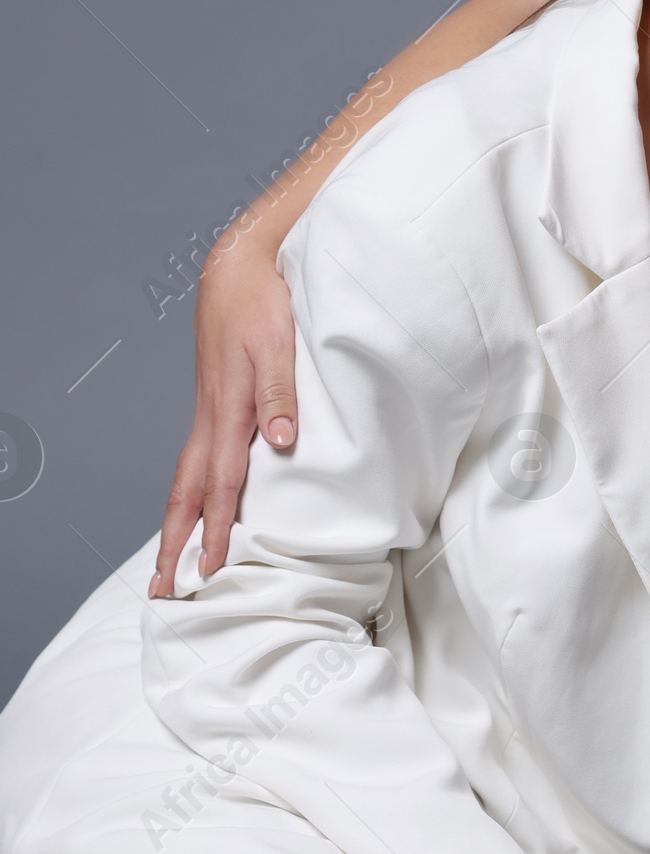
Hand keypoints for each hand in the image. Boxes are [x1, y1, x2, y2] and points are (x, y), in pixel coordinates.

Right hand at [149, 226, 298, 597]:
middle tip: (164, 589)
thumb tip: (282, 442)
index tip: (209, 570)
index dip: (215, 528)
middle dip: (176, 543)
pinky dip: (191, 490)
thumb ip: (281, 392)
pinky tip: (197, 504)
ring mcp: (210, 408)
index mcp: (229, 408)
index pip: (220, 482)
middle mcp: (212, 415)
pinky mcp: (215, 400)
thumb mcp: (279, 341)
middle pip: (187, 491)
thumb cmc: (264, 300)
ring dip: (178, 522)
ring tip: (170, 562)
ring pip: (187, 477)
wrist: (241, 264)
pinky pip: (197, 457)